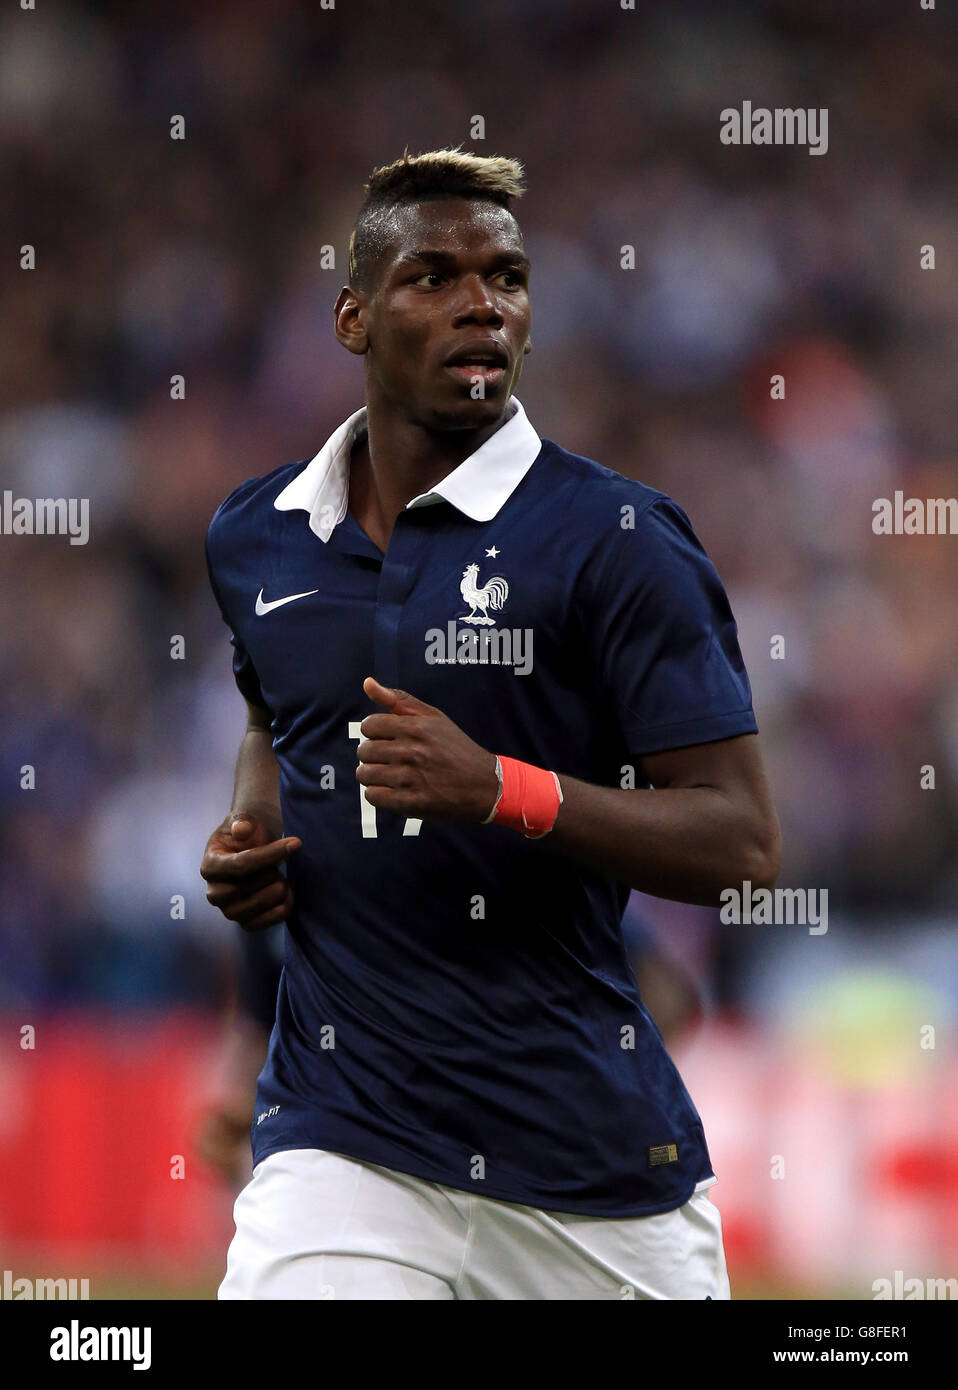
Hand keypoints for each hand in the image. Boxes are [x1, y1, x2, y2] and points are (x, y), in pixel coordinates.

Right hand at [200, 807, 300, 931]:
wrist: (250, 850)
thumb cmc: (246, 834)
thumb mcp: (243, 820)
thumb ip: (242, 822)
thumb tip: (242, 830)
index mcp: (210, 866)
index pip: (241, 865)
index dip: (270, 855)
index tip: (296, 843)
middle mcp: (214, 893)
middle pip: (250, 886)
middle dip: (272, 871)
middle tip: (279, 863)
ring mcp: (229, 910)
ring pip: (260, 904)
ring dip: (278, 889)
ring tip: (281, 876)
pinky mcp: (245, 923)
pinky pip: (265, 923)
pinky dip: (282, 908)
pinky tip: (289, 893)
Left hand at [356, 676, 498, 823]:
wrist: (485, 785)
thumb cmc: (456, 748)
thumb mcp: (433, 717)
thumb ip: (398, 700)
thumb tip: (367, 682)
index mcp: (416, 728)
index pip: (369, 725)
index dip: (373, 732)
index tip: (385, 738)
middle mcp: (411, 752)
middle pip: (364, 751)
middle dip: (372, 754)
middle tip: (388, 758)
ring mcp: (410, 779)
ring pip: (365, 774)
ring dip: (372, 775)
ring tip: (388, 774)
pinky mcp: (411, 803)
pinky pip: (373, 796)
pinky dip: (378, 794)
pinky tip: (392, 789)